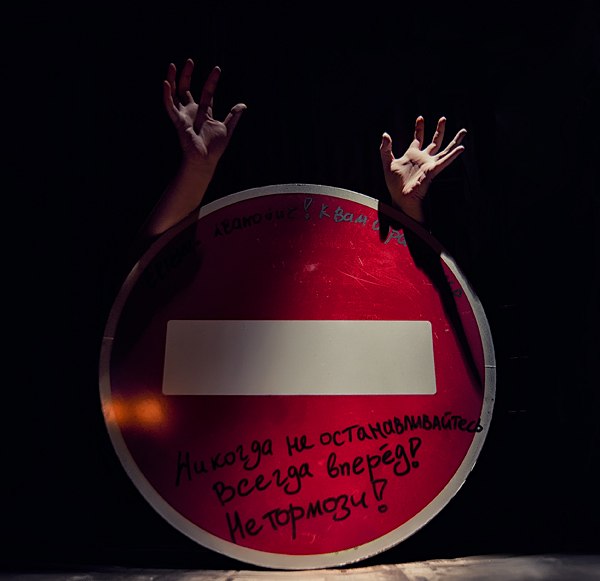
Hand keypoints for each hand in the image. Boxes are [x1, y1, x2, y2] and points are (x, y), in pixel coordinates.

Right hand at [163, 58, 245, 175]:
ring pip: (175, 94)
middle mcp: (192, 112)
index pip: (207, 92)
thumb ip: (233, 117)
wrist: (205, 161)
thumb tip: (243, 105)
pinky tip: (165, 82)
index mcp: (204, 113)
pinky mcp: (178, 121)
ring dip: (173, 79)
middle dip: (188, 75)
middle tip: (190, 60)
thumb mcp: (227, 129)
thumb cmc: (214, 149)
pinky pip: (169, 106)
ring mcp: (184, 116)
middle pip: (187, 89)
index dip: (212, 81)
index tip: (217, 69)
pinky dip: (166, 95)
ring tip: (172, 65)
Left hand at [380, 116, 466, 222]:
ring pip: (445, 150)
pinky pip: (444, 161)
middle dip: (439, 130)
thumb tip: (385, 134)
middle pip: (434, 141)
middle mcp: (423, 158)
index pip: (418, 138)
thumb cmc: (394, 185)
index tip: (421, 117)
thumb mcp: (387, 163)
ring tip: (463, 131)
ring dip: (454, 141)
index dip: (419, 128)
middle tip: (443, 118)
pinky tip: (461, 148)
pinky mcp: (432, 171)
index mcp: (412, 155)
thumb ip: (385, 149)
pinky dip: (453, 155)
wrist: (400, 198)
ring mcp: (429, 164)